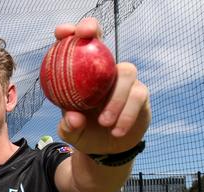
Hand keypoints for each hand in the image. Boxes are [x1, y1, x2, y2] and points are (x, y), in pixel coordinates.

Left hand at [53, 17, 150, 154]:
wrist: (104, 149)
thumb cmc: (83, 133)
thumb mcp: (70, 132)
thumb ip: (69, 125)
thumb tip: (75, 117)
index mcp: (82, 75)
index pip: (76, 47)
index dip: (70, 33)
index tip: (63, 33)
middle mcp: (103, 71)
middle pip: (102, 43)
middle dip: (94, 30)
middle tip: (87, 35)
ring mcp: (124, 80)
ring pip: (126, 73)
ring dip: (115, 98)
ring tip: (104, 123)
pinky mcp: (140, 93)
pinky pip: (137, 96)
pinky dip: (126, 115)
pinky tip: (116, 131)